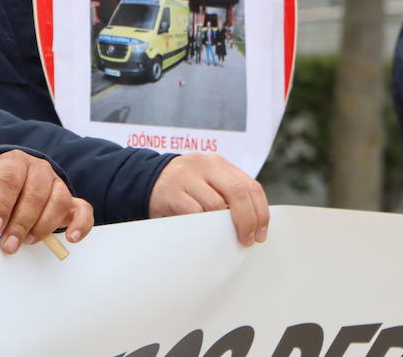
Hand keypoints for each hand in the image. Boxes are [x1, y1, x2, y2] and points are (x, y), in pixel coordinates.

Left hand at [0, 149, 93, 253]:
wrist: (16, 178)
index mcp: (15, 162)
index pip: (10, 178)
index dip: (2, 204)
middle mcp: (39, 169)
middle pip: (35, 193)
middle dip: (21, 222)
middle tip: (9, 243)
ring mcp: (58, 183)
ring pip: (58, 201)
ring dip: (43, 226)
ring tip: (28, 241)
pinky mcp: (71, 200)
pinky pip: (83, 210)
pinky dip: (79, 225)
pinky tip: (70, 238)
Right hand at [148, 153, 268, 245]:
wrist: (142, 180)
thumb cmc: (183, 188)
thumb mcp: (207, 182)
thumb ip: (228, 193)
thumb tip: (255, 223)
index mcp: (218, 163)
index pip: (250, 185)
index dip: (260, 212)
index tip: (260, 233)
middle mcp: (204, 164)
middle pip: (238, 192)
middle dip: (248, 220)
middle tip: (248, 240)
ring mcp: (186, 176)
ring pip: (216, 204)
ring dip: (225, 226)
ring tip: (226, 238)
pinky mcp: (171, 191)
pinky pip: (194, 212)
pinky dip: (203, 226)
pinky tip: (205, 233)